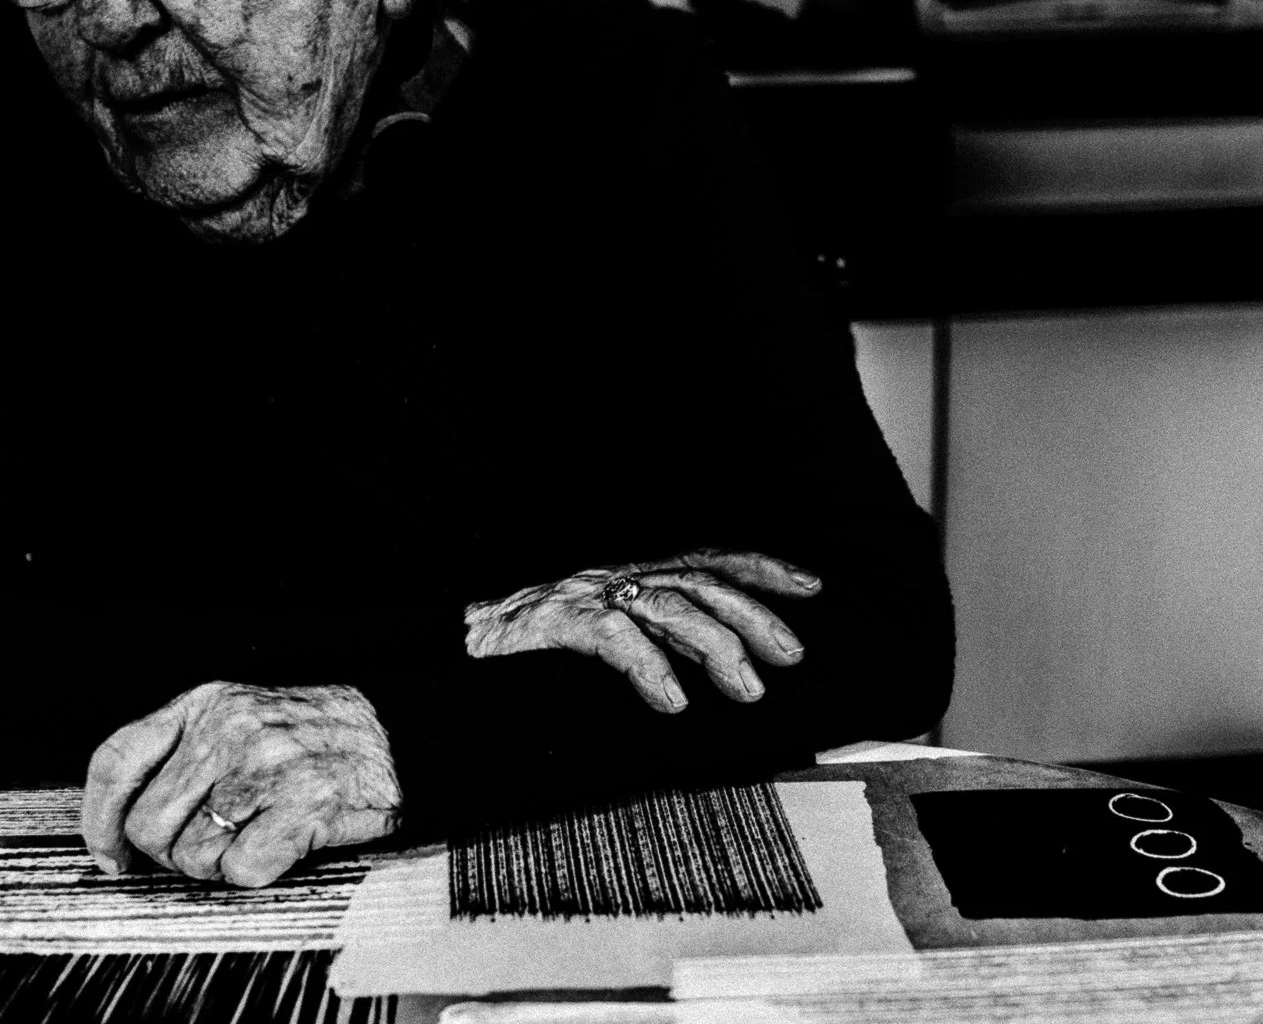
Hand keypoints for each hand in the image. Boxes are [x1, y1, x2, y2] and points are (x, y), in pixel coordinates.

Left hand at [81, 681, 400, 886]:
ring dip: (219, 864)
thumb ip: (184, 753)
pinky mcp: (302, 803)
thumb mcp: (242, 718)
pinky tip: (286, 842)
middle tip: (215, 844)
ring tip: (259, 835)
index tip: (109, 854)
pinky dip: (259, 870)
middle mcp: (229, 728)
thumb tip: (121, 831)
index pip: (117, 759)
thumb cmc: (315, 740)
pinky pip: (240, 870)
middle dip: (173, 853)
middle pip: (149, 824)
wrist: (403, 737)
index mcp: (207, 703)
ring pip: (191, 855)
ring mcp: (266, 764)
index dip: (99, 819)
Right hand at [463, 548, 821, 713]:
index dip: (762, 570)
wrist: (450, 644)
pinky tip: (672, 701)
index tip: (812, 588)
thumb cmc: (532, 652)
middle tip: (792, 656)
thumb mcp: (604, 637)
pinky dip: (649, 668)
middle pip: (703, 583)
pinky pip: (613, 638)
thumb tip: (717, 673)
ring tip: (747, 689)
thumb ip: (655, 641)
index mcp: (632, 576)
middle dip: (756, 617)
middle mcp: (616, 577)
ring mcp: (586, 595)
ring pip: (669, 605)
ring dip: (716, 648)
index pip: (709, 560)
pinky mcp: (555, 622)